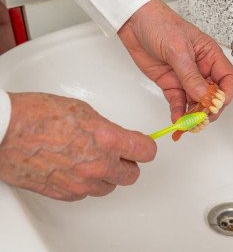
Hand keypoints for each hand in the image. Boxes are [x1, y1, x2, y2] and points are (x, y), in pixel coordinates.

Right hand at [0, 93, 155, 200]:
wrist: (4, 131)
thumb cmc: (36, 115)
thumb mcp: (83, 111)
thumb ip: (106, 128)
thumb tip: (117, 138)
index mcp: (107, 139)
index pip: (146, 152)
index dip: (145, 147)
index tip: (143, 146)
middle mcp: (98, 165)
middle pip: (132, 175)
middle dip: (127, 164)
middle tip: (119, 155)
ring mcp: (81, 183)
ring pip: (109, 187)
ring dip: (106, 175)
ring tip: (91, 160)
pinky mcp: (64, 193)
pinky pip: (85, 194)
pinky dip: (84, 184)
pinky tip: (74, 169)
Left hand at [117, 0, 232, 122]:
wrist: (133, 21)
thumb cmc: (159, 23)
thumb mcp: (177, 49)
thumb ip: (190, 75)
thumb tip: (204, 96)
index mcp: (210, 55)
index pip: (227, 79)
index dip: (225, 94)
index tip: (216, 105)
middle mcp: (201, 68)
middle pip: (213, 94)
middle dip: (209, 108)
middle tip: (200, 118)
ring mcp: (185, 77)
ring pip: (196, 101)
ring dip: (193, 114)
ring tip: (187, 124)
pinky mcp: (171, 83)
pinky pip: (178, 102)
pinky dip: (179, 112)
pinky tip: (177, 119)